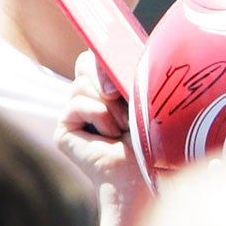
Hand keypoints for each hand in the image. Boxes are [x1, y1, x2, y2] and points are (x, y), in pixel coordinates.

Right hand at [58, 51, 147, 198]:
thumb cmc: (160, 136)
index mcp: (115, 87)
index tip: (121, 62)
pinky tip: (111, 136)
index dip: (107, 55)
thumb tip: (105, 53)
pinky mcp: (65, 128)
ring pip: (81, 82)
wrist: (150, 172)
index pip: (101, 54)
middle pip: (86, 61)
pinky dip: (99, 115)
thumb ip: (127, 70)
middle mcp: (94, 98)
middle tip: (123, 98)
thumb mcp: (146, 94)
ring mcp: (77, 113)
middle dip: (107, 77)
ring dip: (110, 104)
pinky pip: (76, 102)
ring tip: (125, 125)